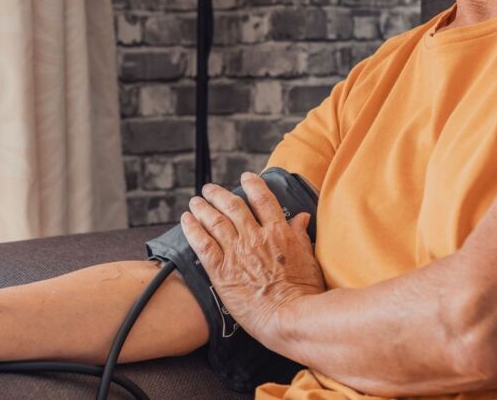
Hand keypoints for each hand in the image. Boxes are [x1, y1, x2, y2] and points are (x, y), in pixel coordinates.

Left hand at [181, 171, 325, 340]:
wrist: (291, 317)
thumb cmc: (306, 294)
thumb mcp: (310, 260)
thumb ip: (301, 236)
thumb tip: (301, 217)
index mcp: (279, 233)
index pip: (263, 200)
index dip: (253, 185)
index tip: (245, 178)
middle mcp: (255, 237)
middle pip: (233, 206)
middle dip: (219, 194)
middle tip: (209, 189)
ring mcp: (237, 252)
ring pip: (215, 221)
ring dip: (203, 208)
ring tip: (195, 202)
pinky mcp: (221, 271)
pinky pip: (202, 244)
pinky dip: (192, 229)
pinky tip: (186, 219)